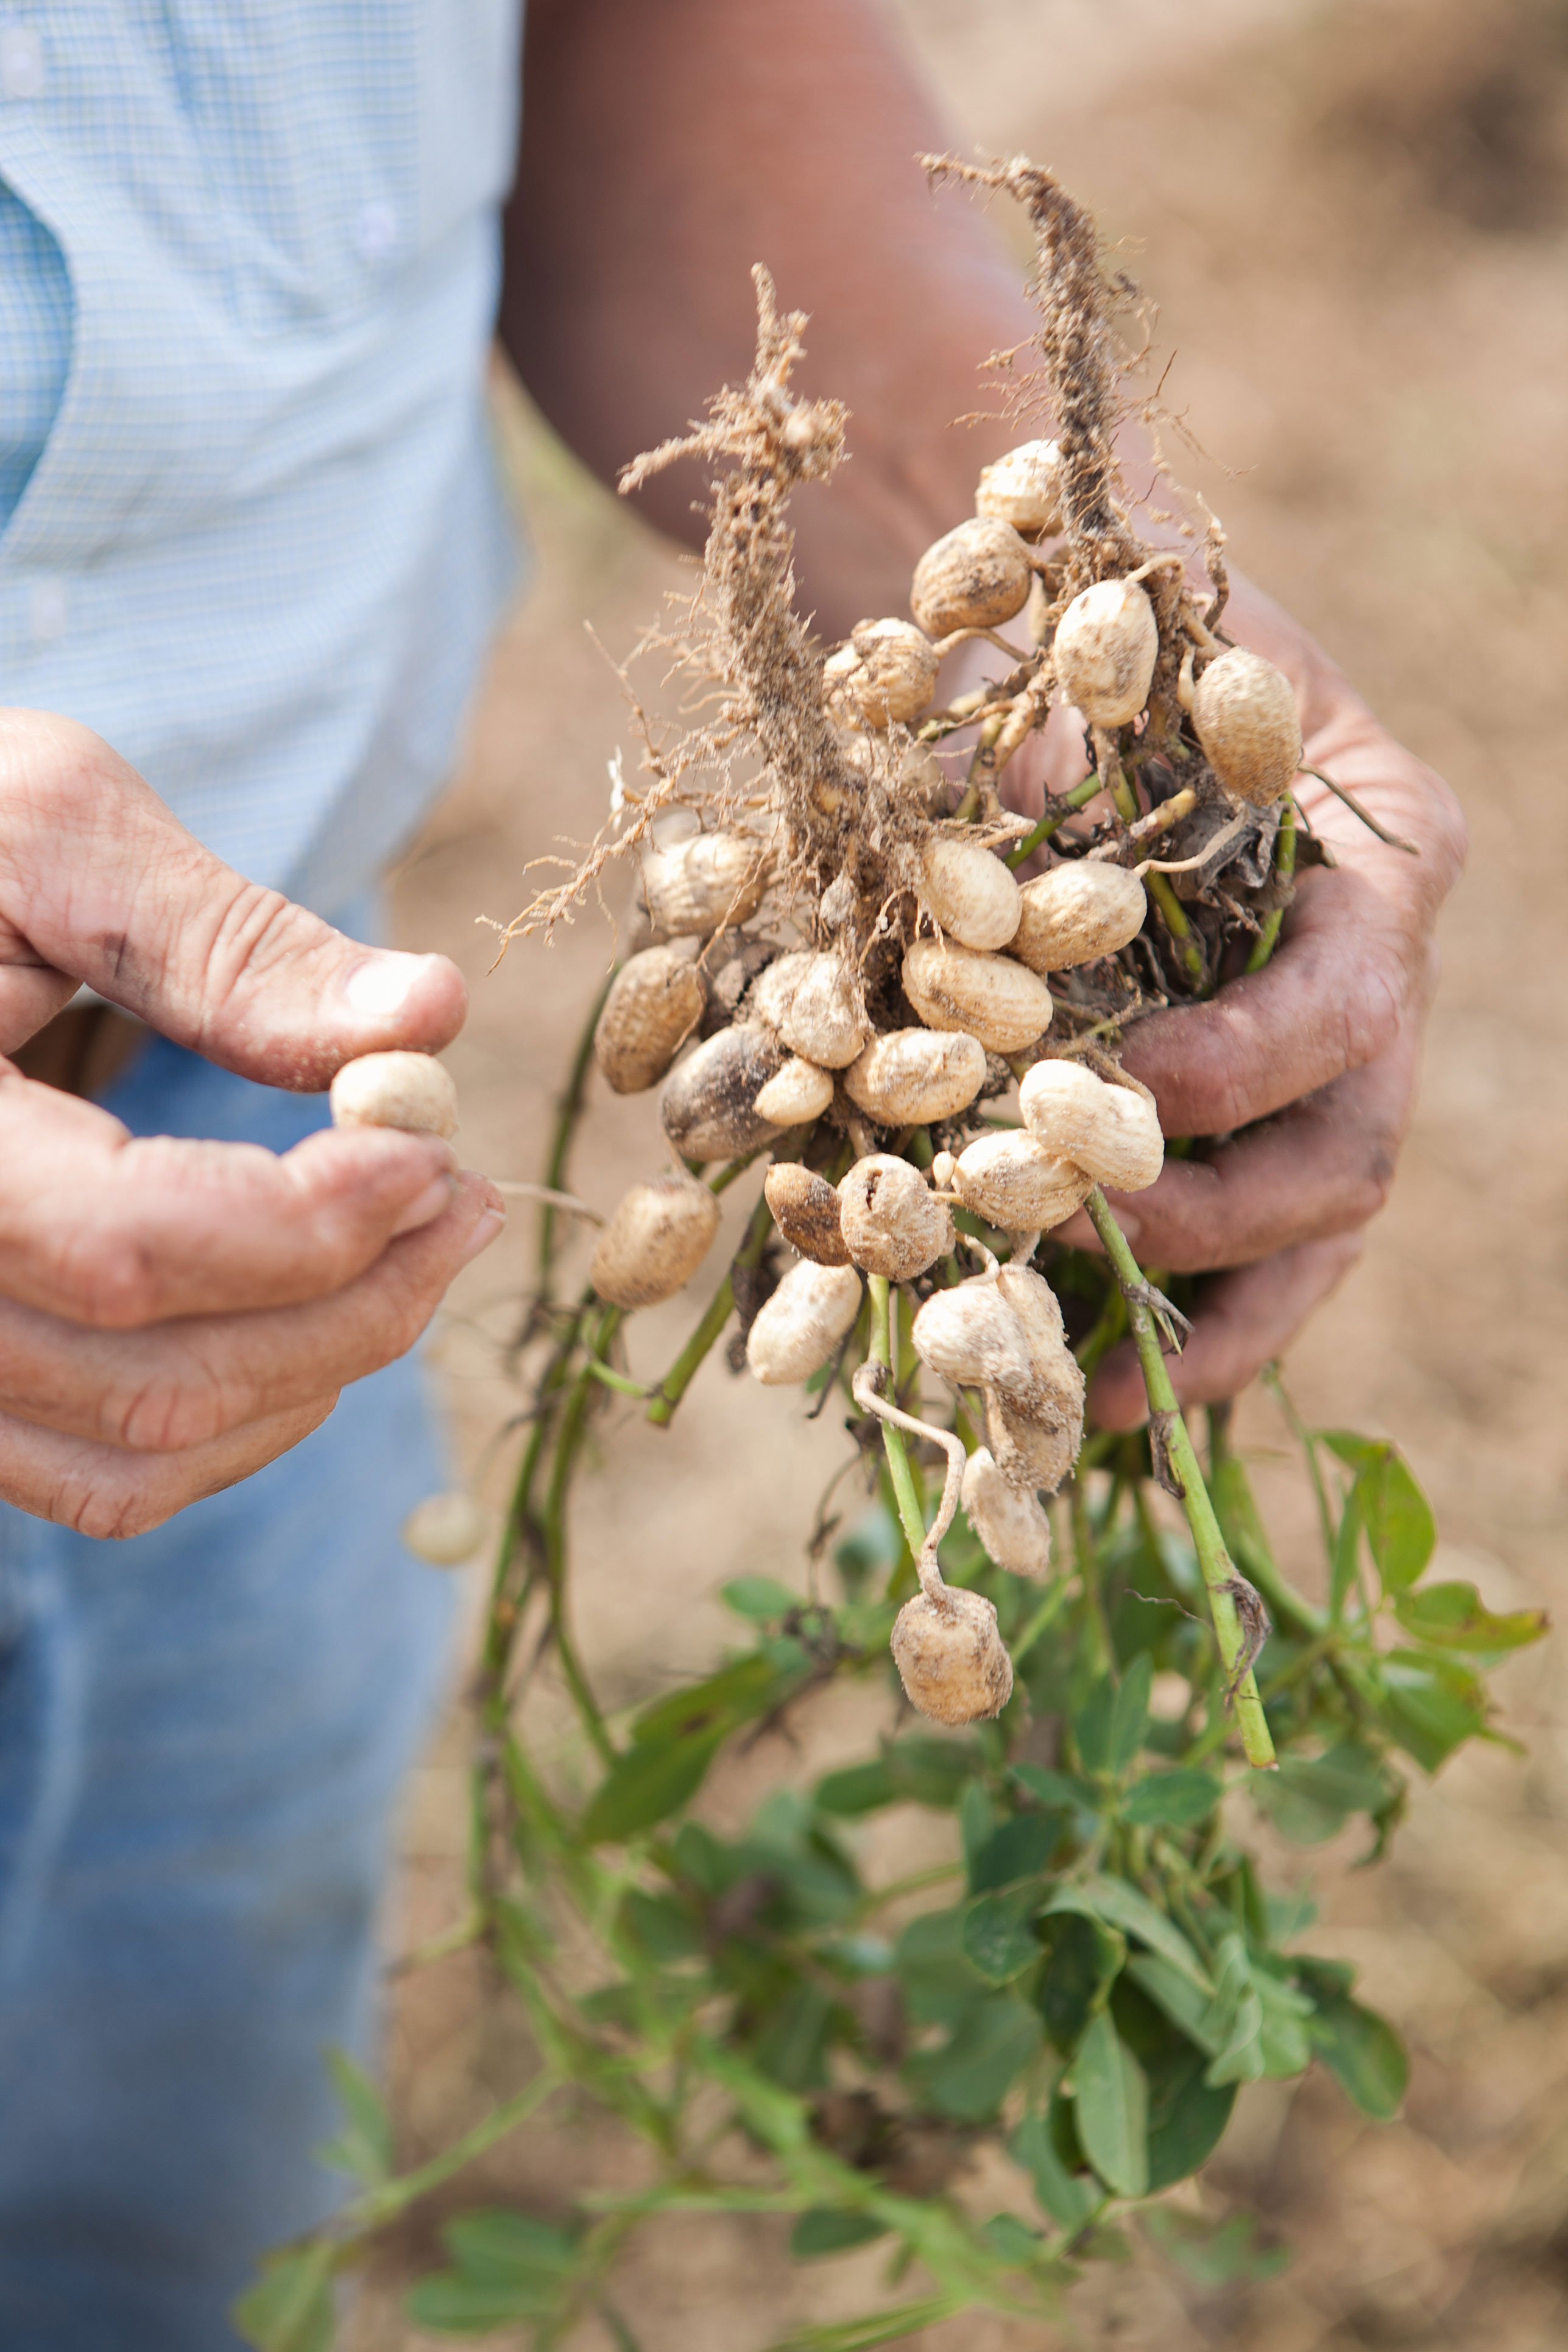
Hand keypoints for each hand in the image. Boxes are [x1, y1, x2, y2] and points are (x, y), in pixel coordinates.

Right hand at [0, 710, 502, 1536]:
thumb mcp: (52, 832)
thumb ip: (234, 943)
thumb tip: (429, 1015)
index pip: (127, 1246)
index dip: (309, 1224)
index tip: (432, 1151)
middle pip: (155, 1378)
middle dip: (354, 1301)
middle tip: (466, 1198)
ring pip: (140, 1455)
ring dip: (315, 1371)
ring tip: (418, 1247)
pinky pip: (102, 1472)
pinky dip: (239, 1416)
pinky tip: (318, 1314)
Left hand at [1000, 585, 1466, 1426]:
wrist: (1094, 644)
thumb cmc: (1108, 636)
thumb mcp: (1094, 651)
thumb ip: (1061, 735)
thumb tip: (982, 849)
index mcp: (1382, 851)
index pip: (1352, 988)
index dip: (1251, 1060)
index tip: (1128, 1093)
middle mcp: (1379, 979)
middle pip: (1353, 1144)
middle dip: (1223, 1214)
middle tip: (1087, 1233)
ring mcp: (1330, 1073)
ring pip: (1316, 1235)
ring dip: (1212, 1320)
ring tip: (1097, 1397)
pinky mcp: (1261, 1133)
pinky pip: (1258, 1264)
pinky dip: (1186, 1336)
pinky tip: (1098, 1401)